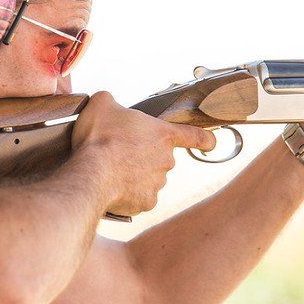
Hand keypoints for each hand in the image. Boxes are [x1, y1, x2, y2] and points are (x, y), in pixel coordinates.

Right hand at [71, 91, 215, 215]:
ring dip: (134, 173)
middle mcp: (166, 160)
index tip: (210, 143)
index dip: (204, 139)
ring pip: (148, 177)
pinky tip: (112, 185)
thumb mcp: (102, 104)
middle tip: (120, 151)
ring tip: (111, 168)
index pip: (194, 136)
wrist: (92, 174)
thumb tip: (108, 103)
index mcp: (163, 135)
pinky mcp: (145, 202)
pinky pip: (139, 196)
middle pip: (160, 157)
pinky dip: (128, 193)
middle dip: (143, 155)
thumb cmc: (100, 137)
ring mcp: (157, 183)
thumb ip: (111, 100)